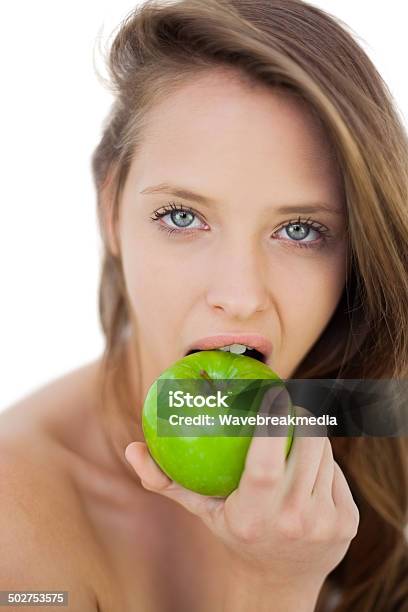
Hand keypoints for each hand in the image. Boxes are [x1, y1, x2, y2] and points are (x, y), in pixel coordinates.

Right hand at [125, 421, 359, 589]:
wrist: (279, 582)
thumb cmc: (234, 534)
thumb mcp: (200, 510)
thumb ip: (166, 481)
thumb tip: (132, 449)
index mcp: (254, 515)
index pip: (266, 461)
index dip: (273, 422)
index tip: (274, 391)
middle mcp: (293, 521)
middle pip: (307, 447)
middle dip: (301, 417)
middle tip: (288, 404)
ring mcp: (324, 523)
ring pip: (325, 455)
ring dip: (312, 436)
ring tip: (296, 428)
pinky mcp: (347, 523)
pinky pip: (336, 473)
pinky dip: (324, 461)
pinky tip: (310, 463)